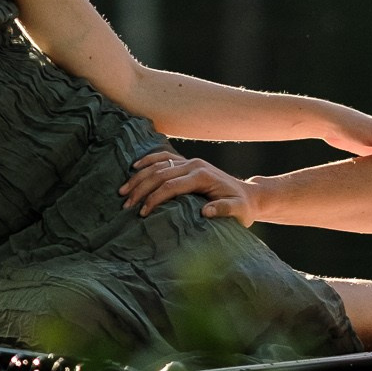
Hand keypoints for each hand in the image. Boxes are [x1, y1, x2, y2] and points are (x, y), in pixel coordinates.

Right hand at [119, 149, 257, 222]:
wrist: (248, 196)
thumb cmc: (241, 208)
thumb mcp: (238, 212)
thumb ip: (224, 210)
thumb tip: (206, 212)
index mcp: (202, 176)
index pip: (171, 185)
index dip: (155, 198)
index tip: (142, 212)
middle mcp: (194, 165)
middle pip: (160, 174)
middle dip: (141, 189)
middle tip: (126, 205)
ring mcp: (190, 162)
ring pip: (158, 165)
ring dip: (139, 177)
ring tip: (123, 191)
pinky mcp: (187, 164)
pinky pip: (163, 158)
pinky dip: (147, 160)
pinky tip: (135, 167)